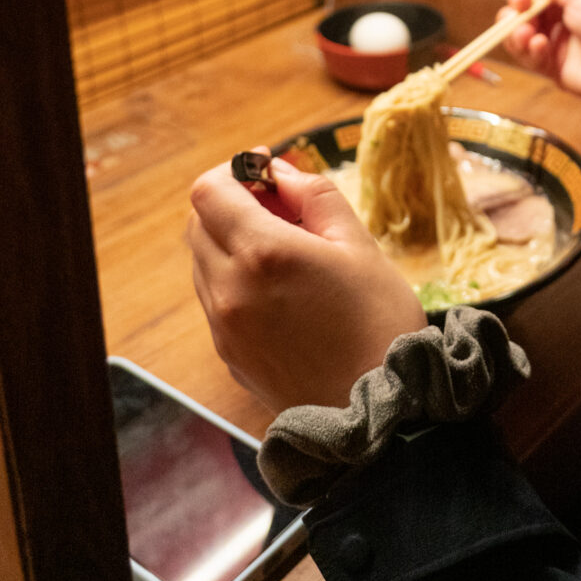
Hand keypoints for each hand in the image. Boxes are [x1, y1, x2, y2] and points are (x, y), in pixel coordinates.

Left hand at [188, 152, 426, 412]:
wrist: (381, 410)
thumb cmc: (379, 321)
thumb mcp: (359, 243)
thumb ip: (314, 196)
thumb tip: (280, 172)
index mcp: (263, 253)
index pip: (209, 191)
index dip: (234, 170)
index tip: (265, 169)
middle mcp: (229, 288)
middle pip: (198, 223)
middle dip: (233, 204)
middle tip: (281, 207)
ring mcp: (223, 326)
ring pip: (203, 261)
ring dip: (232, 241)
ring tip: (287, 250)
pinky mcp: (228, 354)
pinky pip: (216, 298)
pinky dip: (235, 278)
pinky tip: (282, 289)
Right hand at [501, 0, 580, 102]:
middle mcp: (558, 20)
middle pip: (520, 15)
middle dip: (513, 14)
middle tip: (518, 14)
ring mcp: (555, 45)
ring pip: (519, 39)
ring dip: (516, 34)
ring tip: (525, 33)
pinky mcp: (554, 69)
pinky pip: (530, 59)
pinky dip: (528, 51)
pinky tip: (539, 44)